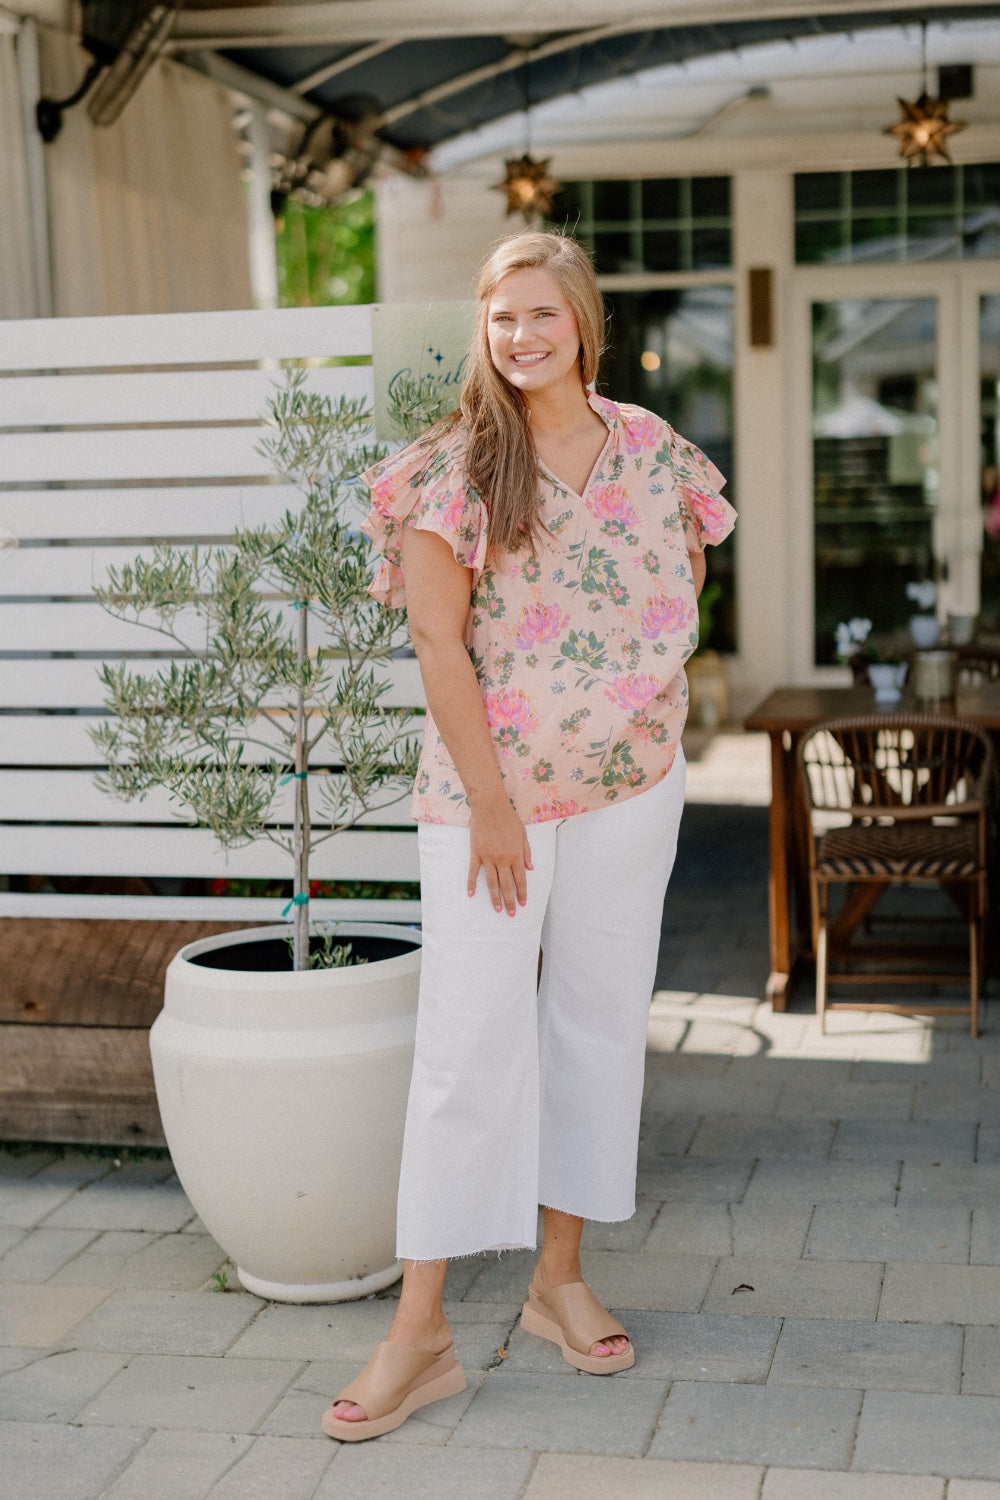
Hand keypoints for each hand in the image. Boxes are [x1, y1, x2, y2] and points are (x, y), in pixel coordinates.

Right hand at [468, 798, 532, 915]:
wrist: (490, 806)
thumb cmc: (508, 819)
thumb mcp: (523, 834)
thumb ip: (527, 853)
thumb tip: (530, 869)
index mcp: (516, 855)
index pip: (520, 880)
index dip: (522, 893)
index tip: (523, 903)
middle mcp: (503, 859)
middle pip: (507, 885)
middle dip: (510, 901)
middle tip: (511, 914)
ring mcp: (488, 858)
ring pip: (491, 883)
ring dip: (495, 897)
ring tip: (497, 909)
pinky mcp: (476, 853)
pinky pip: (473, 872)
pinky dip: (471, 884)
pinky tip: (471, 895)